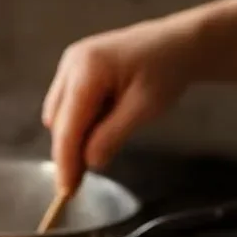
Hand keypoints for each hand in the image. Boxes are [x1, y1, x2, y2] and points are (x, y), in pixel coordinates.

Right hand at [42, 15, 200, 193]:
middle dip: (69, 152)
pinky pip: (66, 107)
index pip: (68, 126)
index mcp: (88, 68)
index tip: (66, 193)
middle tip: (82, 182)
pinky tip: (100, 125)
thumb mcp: (143, 109)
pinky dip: (78, 124)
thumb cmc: (165, 71)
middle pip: (58, 123)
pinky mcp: (73, 70)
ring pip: (58, 117)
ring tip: (103, 143)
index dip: (66, 163)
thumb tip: (89, 163)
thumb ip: (112, 136)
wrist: (177, 43)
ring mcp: (70, 64)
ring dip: (74, 138)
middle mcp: (72, 63)